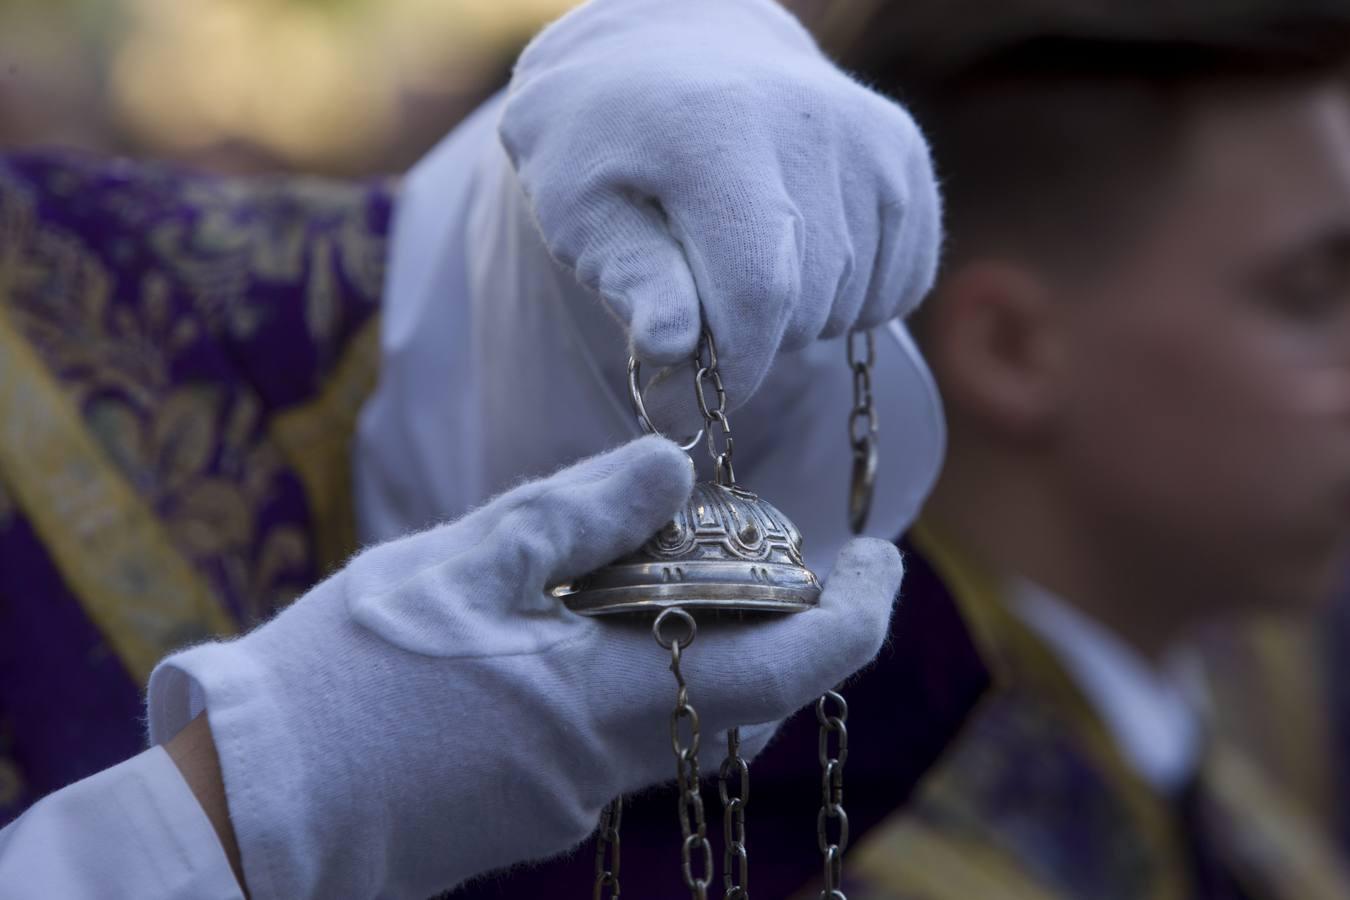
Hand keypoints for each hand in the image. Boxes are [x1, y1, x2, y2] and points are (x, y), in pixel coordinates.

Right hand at [147, 436, 903, 898]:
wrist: (256, 807)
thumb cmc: (349, 676)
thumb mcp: (463, 564)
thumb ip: (580, 515)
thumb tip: (676, 467)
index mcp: (611, 699)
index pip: (788, 671)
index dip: (856, 616)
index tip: (882, 559)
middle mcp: (611, 763)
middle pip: (745, 696)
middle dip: (781, 624)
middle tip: (768, 548)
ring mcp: (572, 794)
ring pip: (682, 714)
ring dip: (702, 646)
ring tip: (663, 567)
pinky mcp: (533, 805)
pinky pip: (620, 735)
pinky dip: (636, 674)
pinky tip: (576, 625)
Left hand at [499, 0, 941, 433]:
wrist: (668, 52)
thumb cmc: (608, 145)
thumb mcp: (577, 207)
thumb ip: (627, 275)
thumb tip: (671, 347)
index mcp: (718, 132)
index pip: (757, 290)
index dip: (732, 367)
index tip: (690, 399)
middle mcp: (811, 123)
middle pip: (807, 303)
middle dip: (751, 337)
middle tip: (701, 308)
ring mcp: (870, 136)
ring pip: (854, 300)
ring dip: (798, 318)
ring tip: (743, 268)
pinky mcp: (902, 152)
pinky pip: (899, 283)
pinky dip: (850, 298)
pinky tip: (797, 258)